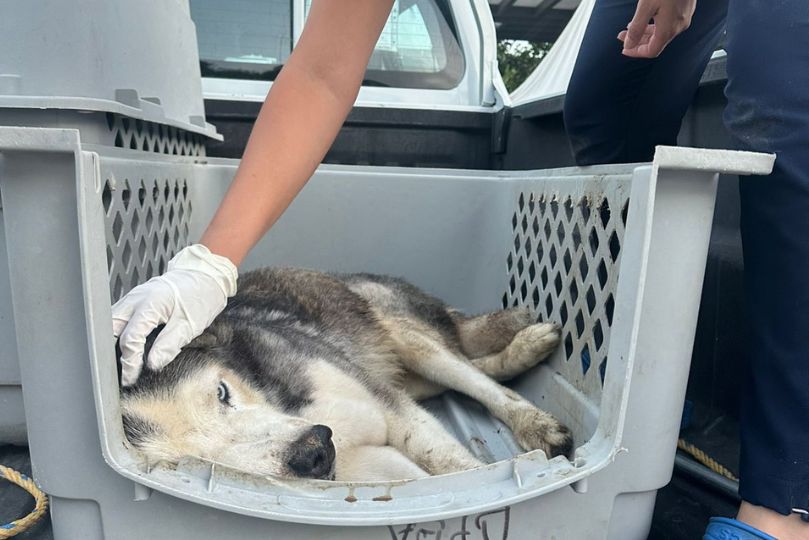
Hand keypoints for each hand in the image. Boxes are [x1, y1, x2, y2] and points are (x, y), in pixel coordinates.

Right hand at [111, 244, 237, 385]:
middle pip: (112, 329)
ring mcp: (133, 297)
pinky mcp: (136, 299)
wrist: (206, 276)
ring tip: (122, 362)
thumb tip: (152, 364)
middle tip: (121, 372)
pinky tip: (127, 345)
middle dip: (113, 352)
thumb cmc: (201, 297)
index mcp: (149, 304)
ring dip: (114, 342)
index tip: (131, 377)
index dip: (130, 361)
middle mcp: (135, 299)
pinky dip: (120, 332)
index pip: (130, 338)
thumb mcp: (189, 325)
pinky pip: (120, 316)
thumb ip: (169, 344)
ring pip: (112, 322)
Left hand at [618, 0, 696, 57]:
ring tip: (630, 26)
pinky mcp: (685, 10)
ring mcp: (684, 18)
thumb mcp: (646, 6)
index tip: (623, 48)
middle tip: (622, 35)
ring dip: (644, 32)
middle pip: (656, 43)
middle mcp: (678, 27)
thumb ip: (637, 28)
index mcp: (668, 29)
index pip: (651, 51)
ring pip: (662, 33)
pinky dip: (654, 25)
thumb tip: (628, 45)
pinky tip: (646, 17)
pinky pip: (668, 24)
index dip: (636, 52)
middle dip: (637, 41)